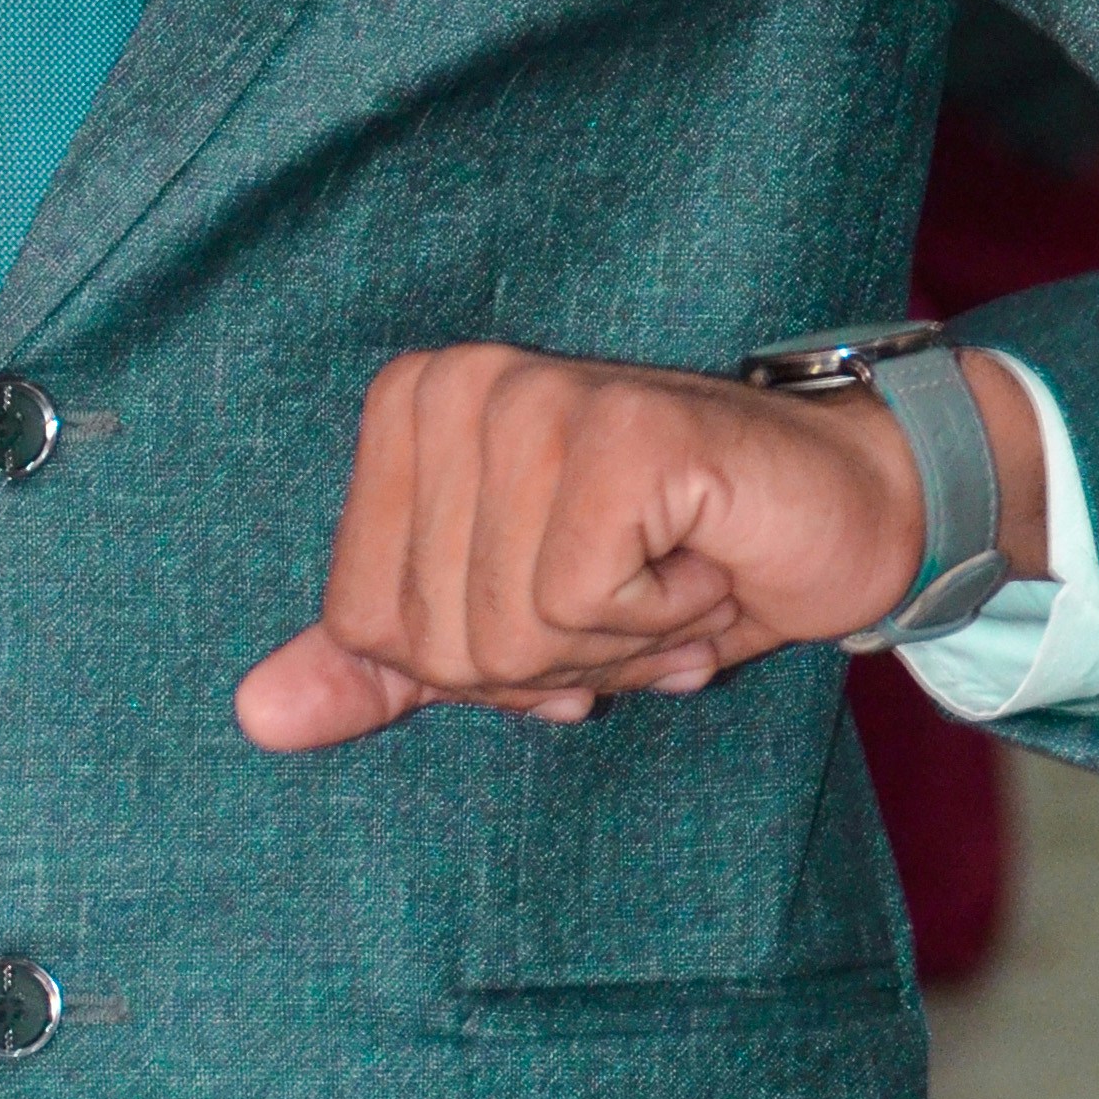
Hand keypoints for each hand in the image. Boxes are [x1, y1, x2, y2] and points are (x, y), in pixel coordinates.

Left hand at [233, 342, 1048, 751]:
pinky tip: (700, 561)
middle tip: (629, 590)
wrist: (842, 511)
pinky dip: (658, 623)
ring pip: (502, 632)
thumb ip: (386, 662)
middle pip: (431, 638)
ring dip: (610, 646)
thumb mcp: (511, 626)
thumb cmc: (668, 561)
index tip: (565, 602)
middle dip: (548, 662)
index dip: (476, 662)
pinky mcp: (612, 435)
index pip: (365, 622)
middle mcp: (453, 382)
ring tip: (667, 574)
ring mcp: (530, 396)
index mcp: (407, 409)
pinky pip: (575, 607)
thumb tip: (257, 716)